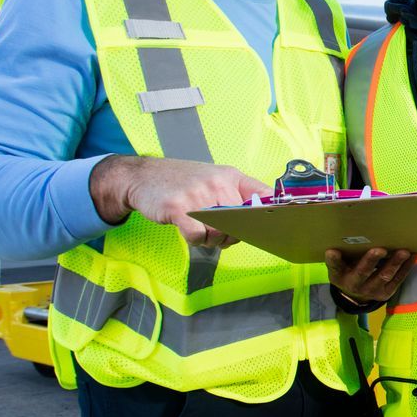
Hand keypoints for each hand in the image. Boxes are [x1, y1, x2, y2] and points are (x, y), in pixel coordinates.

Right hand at [90, 155, 265, 247]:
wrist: (143, 176)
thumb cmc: (182, 182)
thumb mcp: (214, 180)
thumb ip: (236, 197)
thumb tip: (258, 222)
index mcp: (230, 176)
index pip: (264, 194)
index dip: (273, 213)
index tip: (273, 226)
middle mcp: (217, 183)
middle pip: (241, 222)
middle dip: (232, 235)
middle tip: (220, 234)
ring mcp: (197, 194)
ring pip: (220, 232)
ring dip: (211, 239)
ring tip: (201, 230)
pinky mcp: (178, 208)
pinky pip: (198, 236)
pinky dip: (195, 241)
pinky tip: (188, 231)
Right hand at [325, 247, 412, 304]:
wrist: (355, 296)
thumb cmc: (347, 272)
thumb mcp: (339, 267)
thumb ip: (341, 256)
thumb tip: (350, 236)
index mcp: (340, 276)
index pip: (335, 267)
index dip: (333, 259)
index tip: (332, 251)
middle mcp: (355, 285)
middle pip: (363, 272)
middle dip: (371, 261)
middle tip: (380, 249)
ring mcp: (372, 291)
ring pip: (384, 276)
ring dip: (395, 263)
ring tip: (404, 252)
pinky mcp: (386, 293)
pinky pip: (397, 280)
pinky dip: (405, 267)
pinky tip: (411, 256)